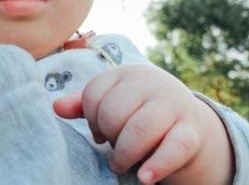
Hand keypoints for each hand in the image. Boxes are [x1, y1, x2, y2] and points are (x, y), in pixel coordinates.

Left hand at [53, 64, 233, 184]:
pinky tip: (144, 178)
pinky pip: (174, 148)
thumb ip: (85, 103)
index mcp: (128, 74)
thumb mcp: (114, 100)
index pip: (94, 94)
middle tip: (113, 150)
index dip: (91, 119)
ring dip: (125, 154)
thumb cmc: (139, 110)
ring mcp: (174, 106)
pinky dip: (157, 165)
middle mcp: (151, 85)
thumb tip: (56, 107)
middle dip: (109, 136)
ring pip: (140, 130)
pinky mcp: (192, 132)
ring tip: (121, 164)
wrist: (190, 119)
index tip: (100, 132)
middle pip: (114, 113)